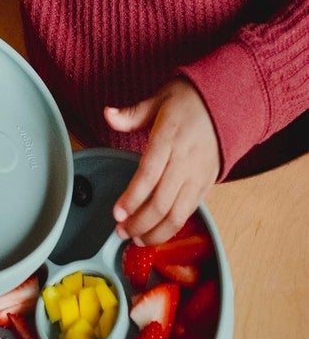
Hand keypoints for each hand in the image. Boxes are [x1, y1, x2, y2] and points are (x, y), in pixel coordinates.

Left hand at [106, 79, 219, 244]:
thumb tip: (108, 114)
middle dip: (140, 222)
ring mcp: (199, 175)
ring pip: (178, 213)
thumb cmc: (191, 101)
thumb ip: (132, 113)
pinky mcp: (208, 183)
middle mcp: (185, 161)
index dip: (132, 198)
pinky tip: (158, 233)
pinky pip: (190, 211)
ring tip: (137, 239)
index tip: (117, 213)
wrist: (230, 102)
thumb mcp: (160, 99)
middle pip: (162, 202)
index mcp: (169, 138)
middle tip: (121, 232)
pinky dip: (174, 227)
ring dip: (157, 231)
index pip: (148, 175)